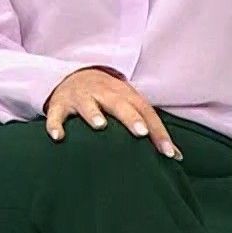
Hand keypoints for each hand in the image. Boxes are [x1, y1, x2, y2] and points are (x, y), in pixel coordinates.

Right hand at [43, 65, 180, 159]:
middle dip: (130, 118)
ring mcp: (80, 97)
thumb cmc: (108, 98)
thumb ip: (150, 128)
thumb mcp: (129, 106)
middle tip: (141, 132)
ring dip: (94, 113)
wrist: (73, 76)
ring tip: (100, 125)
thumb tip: (175, 157)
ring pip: (87, 104)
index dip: (158, 131)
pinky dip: (56, 124)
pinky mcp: (60, 104)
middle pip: (119, 104)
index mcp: (124, 94)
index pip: (145, 111)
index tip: (168, 154)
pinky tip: (58, 137)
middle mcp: (103, 93)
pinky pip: (56, 114)